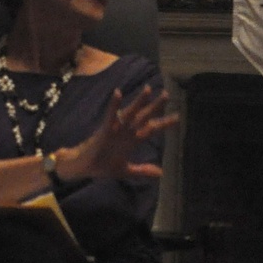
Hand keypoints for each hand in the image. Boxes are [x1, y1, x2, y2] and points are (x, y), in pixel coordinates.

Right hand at [56, 85, 175, 183]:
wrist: (84, 168)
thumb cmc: (103, 165)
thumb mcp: (126, 170)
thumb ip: (142, 170)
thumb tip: (160, 173)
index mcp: (132, 140)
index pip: (151, 129)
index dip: (164, 123)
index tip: (177, 117)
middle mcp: (126, 131)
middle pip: (144, 117)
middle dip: (155, 106)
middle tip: (167, 94)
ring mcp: (116, 129)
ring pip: (130, 113)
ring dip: (139, 102)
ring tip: (148, 89)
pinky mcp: (105, 130)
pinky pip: (110, 116)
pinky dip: (114, 105)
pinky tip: (118, 93)